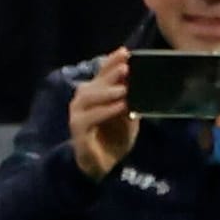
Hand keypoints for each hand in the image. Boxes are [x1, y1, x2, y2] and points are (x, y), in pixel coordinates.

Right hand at [71, 47, 138, 180]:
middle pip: (96, 82)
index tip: (125, 52)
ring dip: (107, 92)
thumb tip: (141, 84)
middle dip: (111, 74)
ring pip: (89, 97)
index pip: (102, 73)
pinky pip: (90, 117)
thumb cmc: (114, 138)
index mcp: (95, 93)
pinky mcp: (77, 129)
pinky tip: (119, 107)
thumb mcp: (128, 116)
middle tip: (126, 68)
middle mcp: (83, 100)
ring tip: (123, 89)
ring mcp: (77, 114)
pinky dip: (105, 111)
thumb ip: (131, 100)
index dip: (112, 62)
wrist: (101, 166)